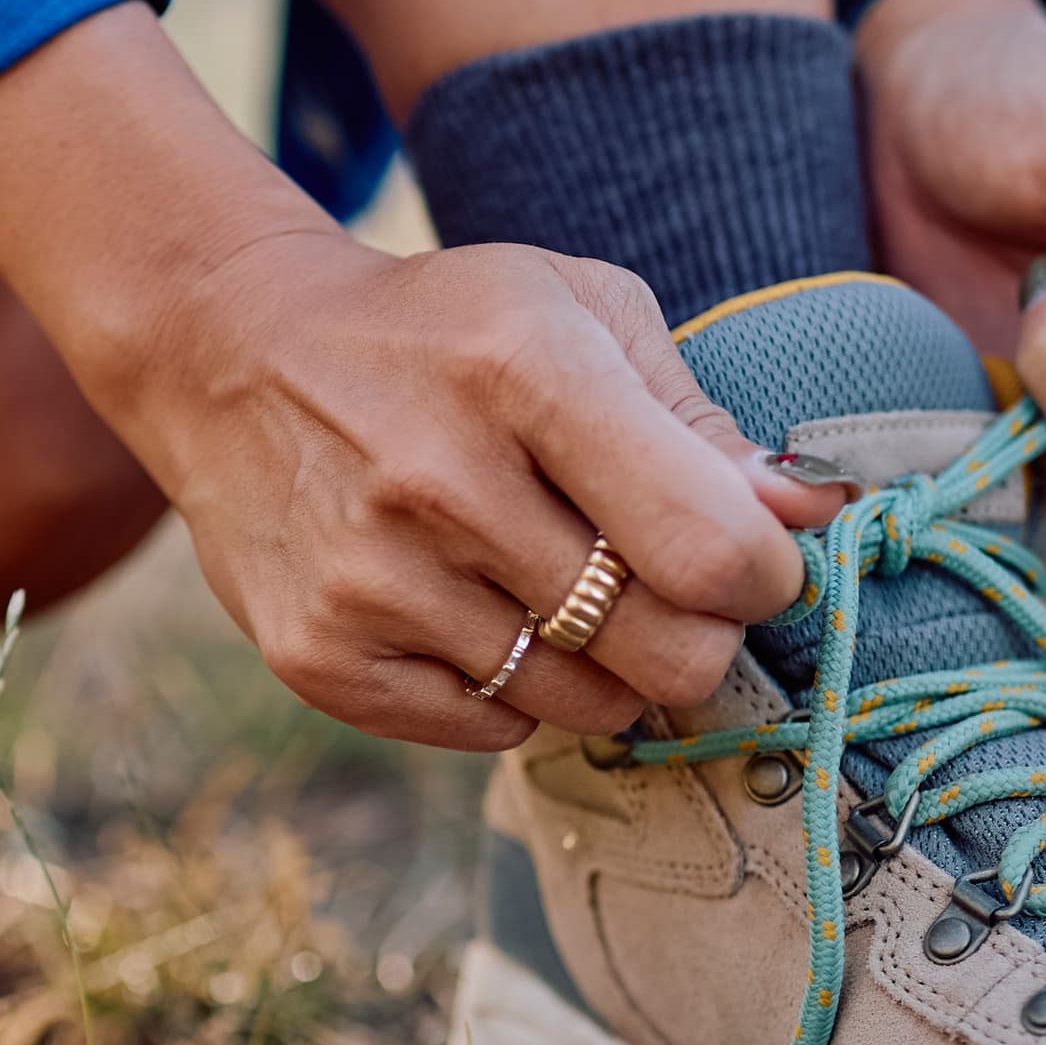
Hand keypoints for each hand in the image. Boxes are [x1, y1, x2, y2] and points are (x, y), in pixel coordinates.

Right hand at [0, 3, 837, 749]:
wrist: (230, 354)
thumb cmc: (443, 330)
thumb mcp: (580, 313)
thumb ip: (702, 421)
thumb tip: (815, 517)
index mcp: (526, 371)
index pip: (711, 550)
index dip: (763, 575)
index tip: (745, 557)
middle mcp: (441, 483)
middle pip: (664, 654)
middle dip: (697, 637)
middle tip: (662, 592)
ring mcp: (371, 581)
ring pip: (586, 707)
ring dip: (604, 667)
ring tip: (556, 586)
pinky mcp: (320, 657)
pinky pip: (489, 730)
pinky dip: (512, 690)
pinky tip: (476, 609)